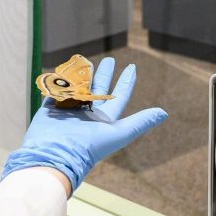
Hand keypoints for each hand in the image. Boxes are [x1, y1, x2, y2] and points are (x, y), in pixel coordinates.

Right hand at [1, 57, 167, 191]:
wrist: (54, 156)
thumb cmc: (88, 147)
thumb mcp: (118, 134)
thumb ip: (140, 122)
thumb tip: (165, 113)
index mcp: (104, 120)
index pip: (118, 97)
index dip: (126, 82)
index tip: (132, 66)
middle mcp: (87, 115)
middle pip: (98, 90)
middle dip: (104, 74)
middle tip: (108, 60)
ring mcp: (69, 111)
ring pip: (78, 88)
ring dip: (82, 76)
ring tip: (85, 61)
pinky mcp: (51, 109)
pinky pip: (56, 92)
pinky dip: (59, 82)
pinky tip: (61, 72)